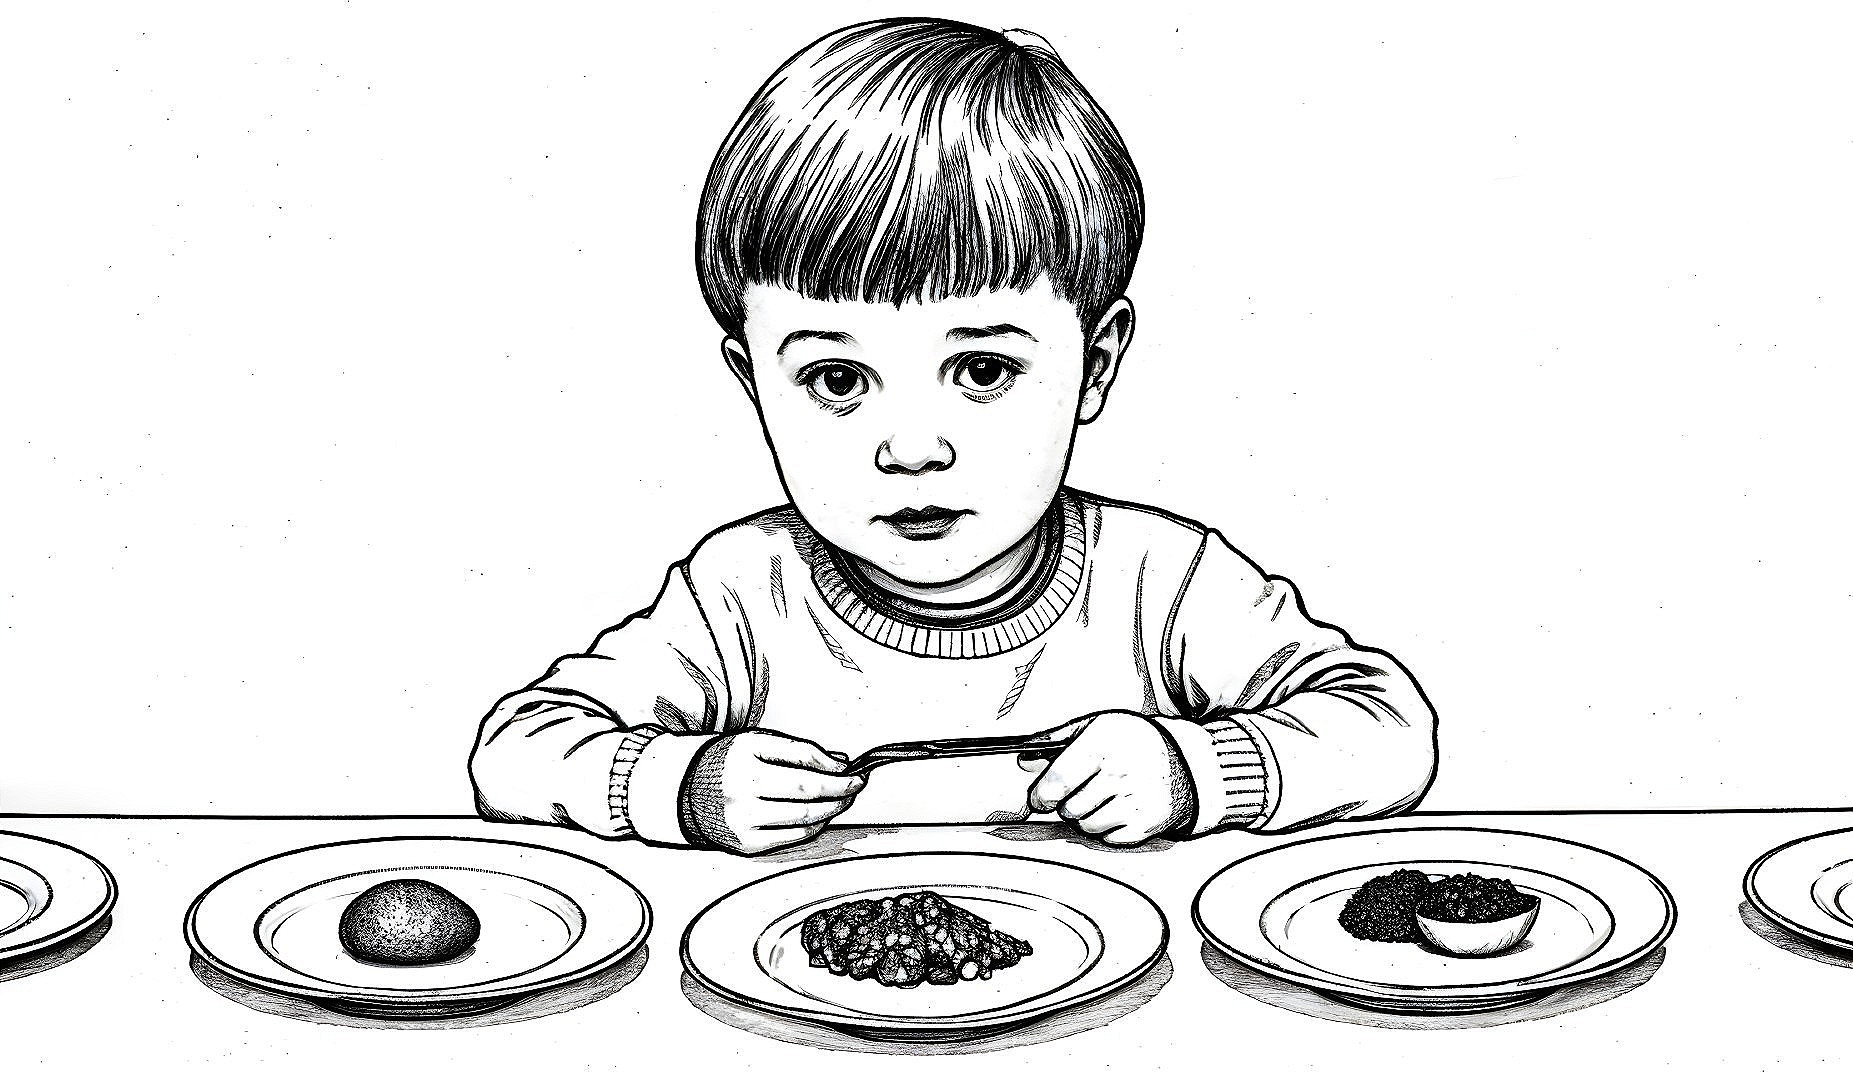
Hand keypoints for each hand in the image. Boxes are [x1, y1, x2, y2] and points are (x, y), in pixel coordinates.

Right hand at [682, 731, 863, 854]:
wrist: (684, 791)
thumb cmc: (729, 763)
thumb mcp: (757, 743)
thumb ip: (798, 751)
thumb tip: (840, 763)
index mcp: (746, 757)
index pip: (804, 764)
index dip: (836, 770)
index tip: (855, 770)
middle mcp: (742, 790)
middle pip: (808, 793)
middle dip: (841, 790)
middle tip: (856, 786)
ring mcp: (743, 820)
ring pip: (804, 818)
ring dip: (832, 809)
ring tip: (842, 800)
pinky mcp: (745, 843)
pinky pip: (792, 837)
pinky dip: (813, 827)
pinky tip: (821, 817)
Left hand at [1021, 711, 1194, 846]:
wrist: (1183, 762)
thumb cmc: (1130, 742)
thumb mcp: (1094, 726)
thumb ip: (1055, 741)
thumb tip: (1023, 761)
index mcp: (1103, 743)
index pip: (1057, 782)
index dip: (1042, 795)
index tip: (1040, 798)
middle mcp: (1121, 772)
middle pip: (1070, 808)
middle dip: (1067, 805)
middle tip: (1080, 792)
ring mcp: (1136, 800)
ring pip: (1086, 826)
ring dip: (1086, 817)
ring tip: (1101, 798)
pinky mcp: (1146, 823)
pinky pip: (1107, 838)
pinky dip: (1107, 828)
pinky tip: (1118, 808)